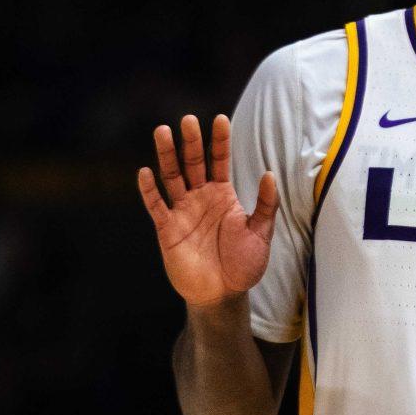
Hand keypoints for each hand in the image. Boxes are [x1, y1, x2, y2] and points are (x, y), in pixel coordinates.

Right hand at [136, 114, 278, 309]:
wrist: (223, 294)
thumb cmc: (243, 265)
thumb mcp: (261, 234)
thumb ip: (266, 205)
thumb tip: (270, 173)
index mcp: (222, 194)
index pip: (220, 160)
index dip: (220, 140)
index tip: (220, 119)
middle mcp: (200, 197)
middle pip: (193, 162)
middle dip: (191, 142)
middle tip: (187, 120)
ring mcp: (182, 211)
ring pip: (172, 177)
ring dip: (166, 155)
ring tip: (162, 132)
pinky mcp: (167, 229)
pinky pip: (156, 206)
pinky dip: (149, 190)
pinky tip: (145, 172)